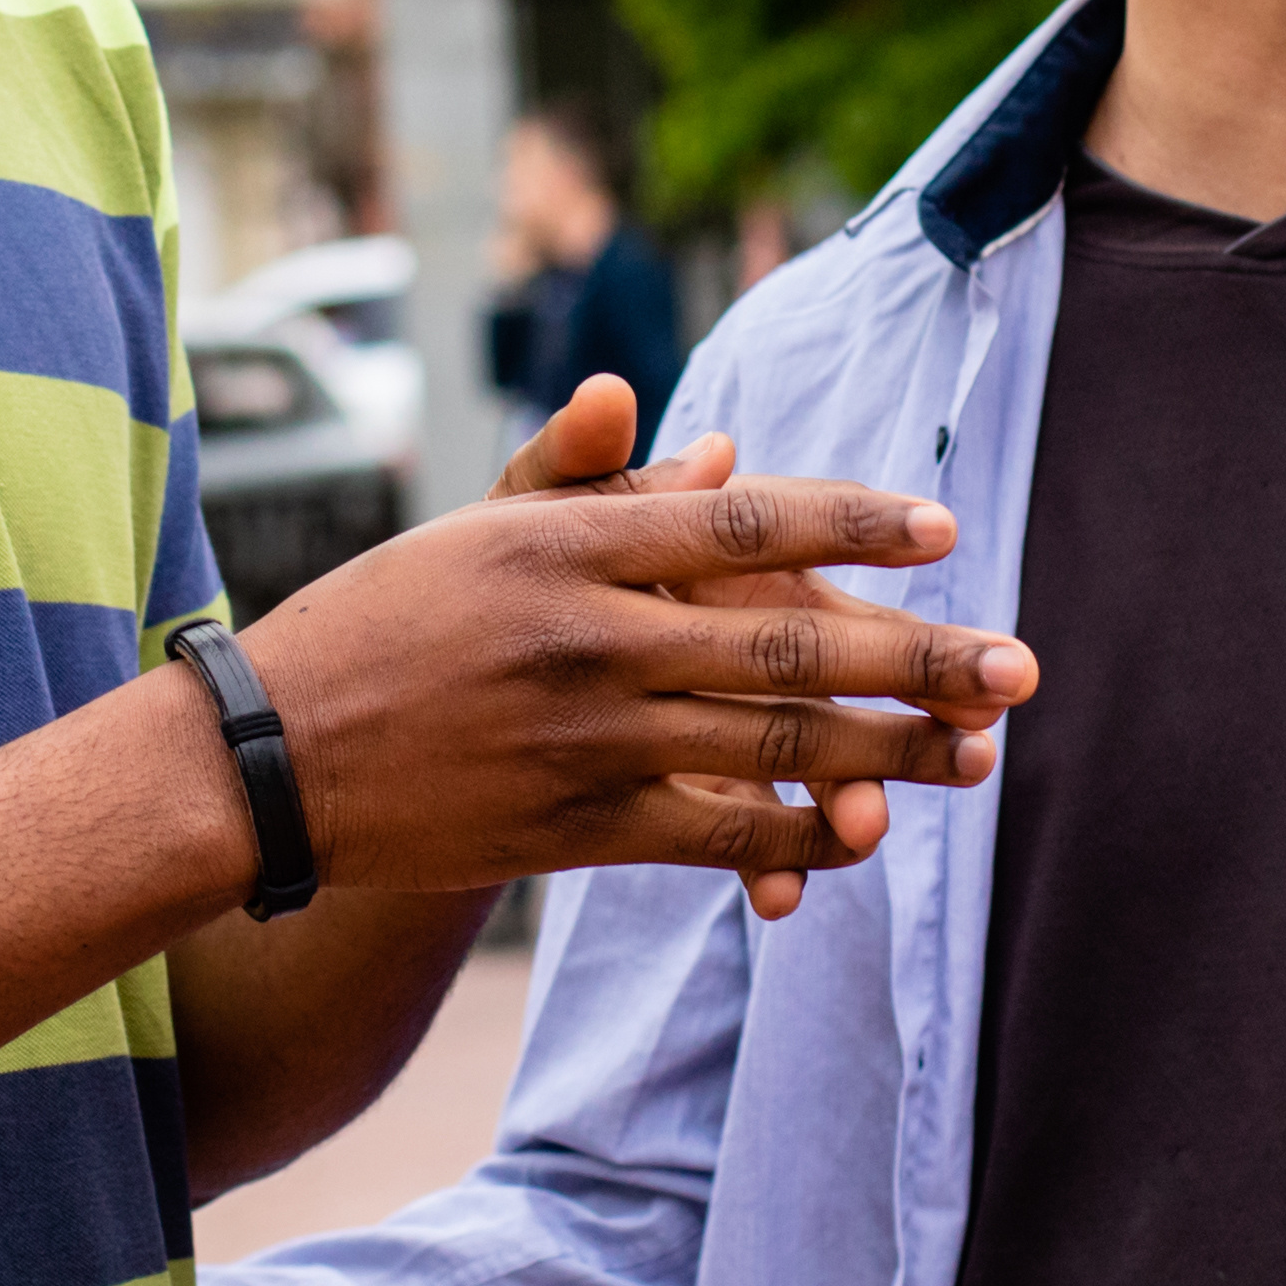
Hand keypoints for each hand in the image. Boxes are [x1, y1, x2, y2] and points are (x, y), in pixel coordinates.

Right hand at [237, 456, 1029, 911]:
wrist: (266, 759)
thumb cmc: (382, 625)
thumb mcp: (479, 530)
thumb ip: (597, 480)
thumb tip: (717, 445)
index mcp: (569, 541)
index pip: (743, 523)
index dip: (853, 526)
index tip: (940, 529)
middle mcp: (590, 636)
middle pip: (787, 645)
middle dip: (917, 656)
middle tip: (1019, 666)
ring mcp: (585, 740)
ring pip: (769, 750)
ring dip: (890, 754)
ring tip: (974, 752)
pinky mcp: (572, 830)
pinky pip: (714, 837)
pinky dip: (797, 840)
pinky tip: (862, 838)